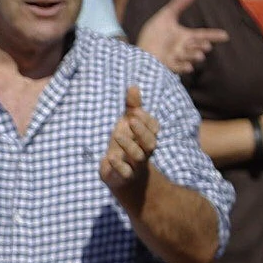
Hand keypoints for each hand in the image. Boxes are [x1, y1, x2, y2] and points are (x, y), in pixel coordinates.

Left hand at [99, 84, 159, 200]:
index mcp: (148, 138)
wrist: (121, 176)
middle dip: (142, 131)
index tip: (134, 110)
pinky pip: (125, 172)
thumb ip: (132, 107)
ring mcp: (135, 164)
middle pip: (151, 143)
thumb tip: (133, 85)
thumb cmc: (126, 144)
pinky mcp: (123, 176)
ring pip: (138, 156)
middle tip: (131, 119)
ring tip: (117, 133)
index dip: (146, 119)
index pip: (154, 128)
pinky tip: (109, 156)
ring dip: (129, 145)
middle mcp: (144, 151)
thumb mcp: (128, 125)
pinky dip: (118, 164)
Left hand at [132, 0, 222, 74]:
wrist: (140, 51)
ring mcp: (177, 58)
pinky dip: (184, 67)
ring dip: (195, 56)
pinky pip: (179, 68)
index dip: (214, 35)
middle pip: (198, 47)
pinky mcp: (168, 66)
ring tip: (199, 55)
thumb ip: (179, 3)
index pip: (203, 35)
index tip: (225, 36)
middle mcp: (184, 48)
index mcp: (185, 36)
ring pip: (190, 57)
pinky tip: (188, 66)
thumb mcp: (166, 16)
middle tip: (205, 45)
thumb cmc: (154, 35)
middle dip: (203, 46)